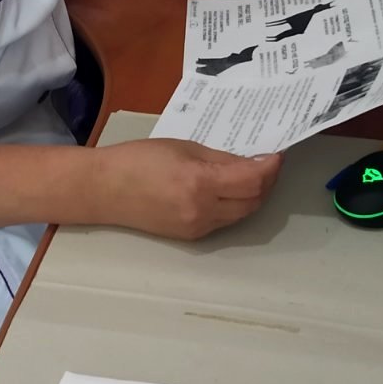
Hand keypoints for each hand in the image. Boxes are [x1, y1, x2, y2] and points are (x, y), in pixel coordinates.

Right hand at [94, 138, 282, 239]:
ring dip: (254, 196)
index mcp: (200, 183)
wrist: (105, 190)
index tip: (277, 154)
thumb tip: (249, 161)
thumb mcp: (182, 147)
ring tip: (253, 175)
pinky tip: (230, 190)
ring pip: (242, 214)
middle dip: (266, 182)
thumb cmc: (138, 160)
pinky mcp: (192, 236)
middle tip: (268, 163)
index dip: (270, 167)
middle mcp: (203, 211)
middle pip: (253, 201)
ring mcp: (198, 228)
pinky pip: (224, 221)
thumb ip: (218, 157)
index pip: (252, 180)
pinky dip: (235, 205)